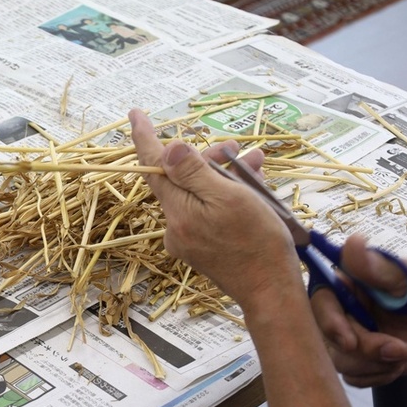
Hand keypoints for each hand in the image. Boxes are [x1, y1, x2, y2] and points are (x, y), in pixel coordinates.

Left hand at [128, 109, 301, 313]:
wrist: (271, 291)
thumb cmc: (256, 242)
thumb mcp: (229, 198)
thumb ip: (195, 174)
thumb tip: (167, 149)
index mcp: (178, 211)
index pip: (154, 166)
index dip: (145, 137)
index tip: (135, 114)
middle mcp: (176, 225)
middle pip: (181, 179)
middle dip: (208, 159)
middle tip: (237, 150)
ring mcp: (188, 238)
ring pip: (200, 193)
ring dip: (225, 176)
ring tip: (255, 166)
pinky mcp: (202, 247)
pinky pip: (208, 211)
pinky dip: (227, 196)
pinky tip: (253, 189)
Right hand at [311, 235, 406, 385]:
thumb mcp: (406, 277)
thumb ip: (376, 266)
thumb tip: (351, 240)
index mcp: (346, 286)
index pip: (319, 302)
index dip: (329, 322)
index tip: (349, 340)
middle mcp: (340, 311)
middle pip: (326, 337)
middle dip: (363, 349)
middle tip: (394, 350)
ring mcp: (347, 337)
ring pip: (340, 361)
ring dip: (375, 363)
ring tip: (403, 353)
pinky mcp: (358, 361)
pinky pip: (353, 377)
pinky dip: (379, 375)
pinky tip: (397, 363)